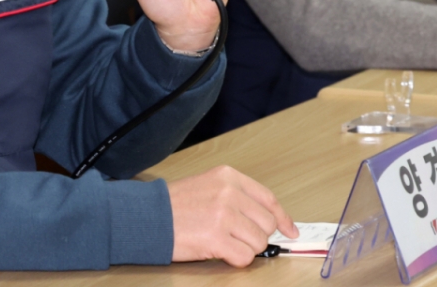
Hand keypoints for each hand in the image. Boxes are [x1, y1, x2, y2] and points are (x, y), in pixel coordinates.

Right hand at [168, 166, 296, 266]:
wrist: (147, 217)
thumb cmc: (175, 205)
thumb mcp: (209, 186)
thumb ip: (238, 198)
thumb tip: (271, 221)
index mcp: (228, 177)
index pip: (268, 198)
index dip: (282, 218)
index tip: (289, 231)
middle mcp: (229, 193)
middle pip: (266, 223)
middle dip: (256, 236)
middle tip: (236, 238)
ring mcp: (224, 215)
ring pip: (258, 242)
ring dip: (244, 248)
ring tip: (222, 242)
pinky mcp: (217, 238)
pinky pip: (244, 257)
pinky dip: (235, 260)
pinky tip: (218, 251)